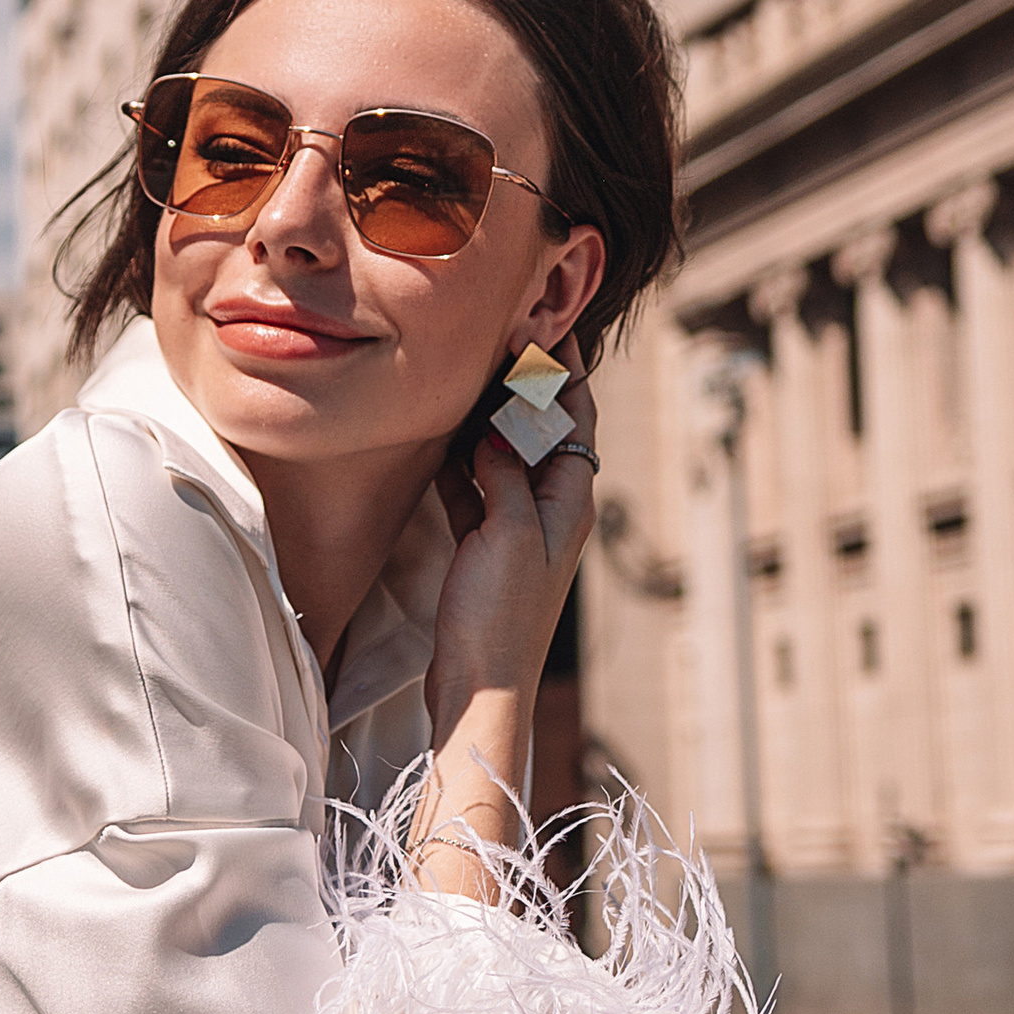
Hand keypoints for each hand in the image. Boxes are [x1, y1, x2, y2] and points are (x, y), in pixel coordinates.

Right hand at [425, 335, 596, 741]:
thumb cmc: (500, 618)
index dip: (564, 371)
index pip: (574, 418)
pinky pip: (476, 489)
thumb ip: (506, 475)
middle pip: (541, 431)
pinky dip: (462, 461)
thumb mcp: (508, 533)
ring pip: (506, 457)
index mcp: (569, 502)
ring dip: (489, 419)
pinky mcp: (485, 551)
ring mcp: (517, 530)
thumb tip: (499, 431)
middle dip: (524, 386)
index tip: (547, 325)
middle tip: (498, 338)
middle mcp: (550, 511)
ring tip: (466, 374)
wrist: (479, 688)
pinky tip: (438, 439)